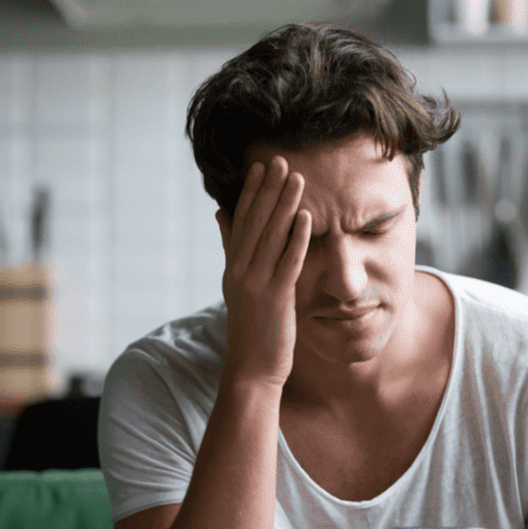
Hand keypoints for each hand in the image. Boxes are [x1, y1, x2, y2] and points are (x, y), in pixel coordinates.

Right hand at [216, 156, 311, 387]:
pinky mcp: (275, 298)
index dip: (252, 192)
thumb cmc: (251, 327)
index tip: (261, 167)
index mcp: (232, 266)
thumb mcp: (236, 284)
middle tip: (281, 161)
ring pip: (272, 237)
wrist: (251, 368)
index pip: (241, 221)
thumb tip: (221, 213)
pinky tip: (306, 218)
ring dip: (285, 206)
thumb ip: (231, 248)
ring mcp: (256, 284)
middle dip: (269, 190)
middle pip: (255, 223)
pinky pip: (287, 262)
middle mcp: (240, 270)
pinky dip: (296, 239)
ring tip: (297, 179)